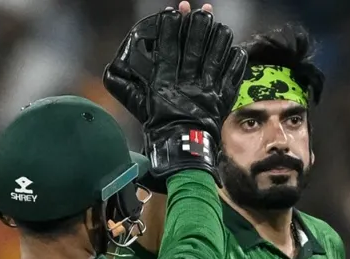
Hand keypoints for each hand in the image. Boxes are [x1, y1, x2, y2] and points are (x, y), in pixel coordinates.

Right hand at [104, 3, 247, 190]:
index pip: (168, 50)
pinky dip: (236, 64)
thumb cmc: (159, 131)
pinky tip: (238, 49)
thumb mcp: (141, 108)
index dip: (170, 30)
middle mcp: (187, 86)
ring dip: (219, 41)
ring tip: (221, 25)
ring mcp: (207, 93)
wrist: (183, 154)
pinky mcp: (222, 101)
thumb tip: (111, 73)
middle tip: (202, 12)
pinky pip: (232, 78)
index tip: (173, 12)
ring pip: (215, 60)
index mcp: (164, 85)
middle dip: (198, 28)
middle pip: (194, 50)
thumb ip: (128, 89)